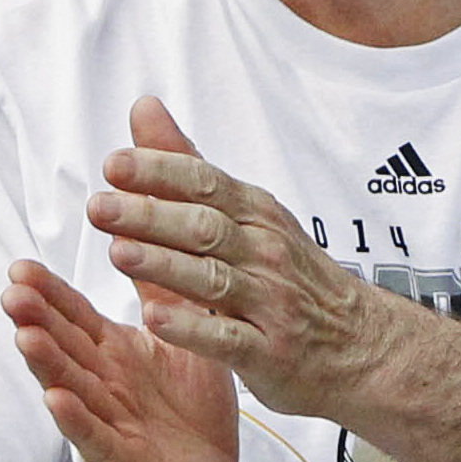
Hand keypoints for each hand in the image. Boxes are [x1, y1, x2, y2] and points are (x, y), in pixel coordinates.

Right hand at [6, 256, 238, 461]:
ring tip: (24, 337)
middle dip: (37, 322)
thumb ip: (163, 296)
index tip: (20, 267)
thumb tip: (146, 236)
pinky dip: (77, 423)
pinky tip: (56, 401)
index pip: (75, 318)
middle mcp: (105, 387)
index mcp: (116, 355)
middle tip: (11, 292)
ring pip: (73, 390)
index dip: (49, 294)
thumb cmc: (193, 413)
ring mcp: (111, 427)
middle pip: (64, 349)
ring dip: (47, 366)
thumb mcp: (184, 341)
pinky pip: (99, 442)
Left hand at [87, 98, 391, 421]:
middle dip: (150, 216)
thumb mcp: (249, 212)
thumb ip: (187, 165)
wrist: (360, 343)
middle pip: (203, 228)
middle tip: (100, 208)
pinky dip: (191, 329)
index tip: (114, 166)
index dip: (159, 173)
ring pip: (212, 279)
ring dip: (164, 265)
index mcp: (255, 214)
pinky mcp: (269, 353)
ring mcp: (270, 303)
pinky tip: (155, 320)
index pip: (204, 183)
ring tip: (119, 253)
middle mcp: (264, 252)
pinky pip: (227, 339)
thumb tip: (144, 108)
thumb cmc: (290, 275)